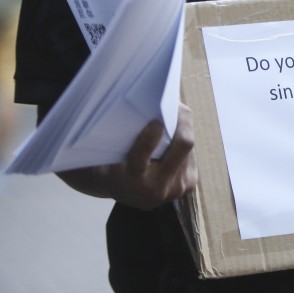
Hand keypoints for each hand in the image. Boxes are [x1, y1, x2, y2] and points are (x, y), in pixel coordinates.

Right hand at [57, 104, 197, 209]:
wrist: (124, 191)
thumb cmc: (111, 161)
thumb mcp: (105, 149)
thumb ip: (109, 130)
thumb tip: (102, 101)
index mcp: (128, 181)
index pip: (140, 159)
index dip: (149, 139)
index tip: (154, 122)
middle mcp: (155, 189)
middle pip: (182, 146)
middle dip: (180, 123)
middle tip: (175, 106)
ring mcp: (174, 190)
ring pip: (189, 148)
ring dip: (182, 130)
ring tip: (173, 117)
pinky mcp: (187, 186)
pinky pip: (191, 156)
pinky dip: (183, 143)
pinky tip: (174, 136)